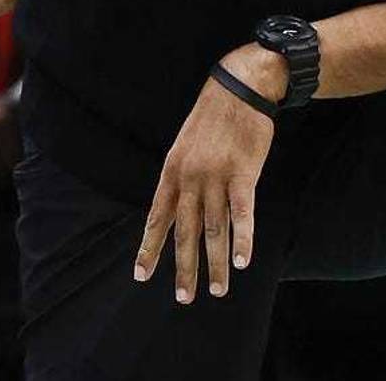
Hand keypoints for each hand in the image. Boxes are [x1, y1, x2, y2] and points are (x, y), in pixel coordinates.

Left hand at [134, 45, 286, 302]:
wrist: (240, 88)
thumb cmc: (215, 116)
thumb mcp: (186, 145)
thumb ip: (183, 177)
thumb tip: (179, 207)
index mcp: (172, 172)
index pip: (156, 218)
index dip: (149, 248)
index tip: (141, 275)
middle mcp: (190, 178)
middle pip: (184, 232)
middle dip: (183, 268)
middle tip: (184, 297)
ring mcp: (216, 177)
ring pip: (213, 229)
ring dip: (216, 263)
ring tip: (219, 289)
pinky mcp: (244, 174)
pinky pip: (242, 213)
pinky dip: (243, 239)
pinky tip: (244, 261)